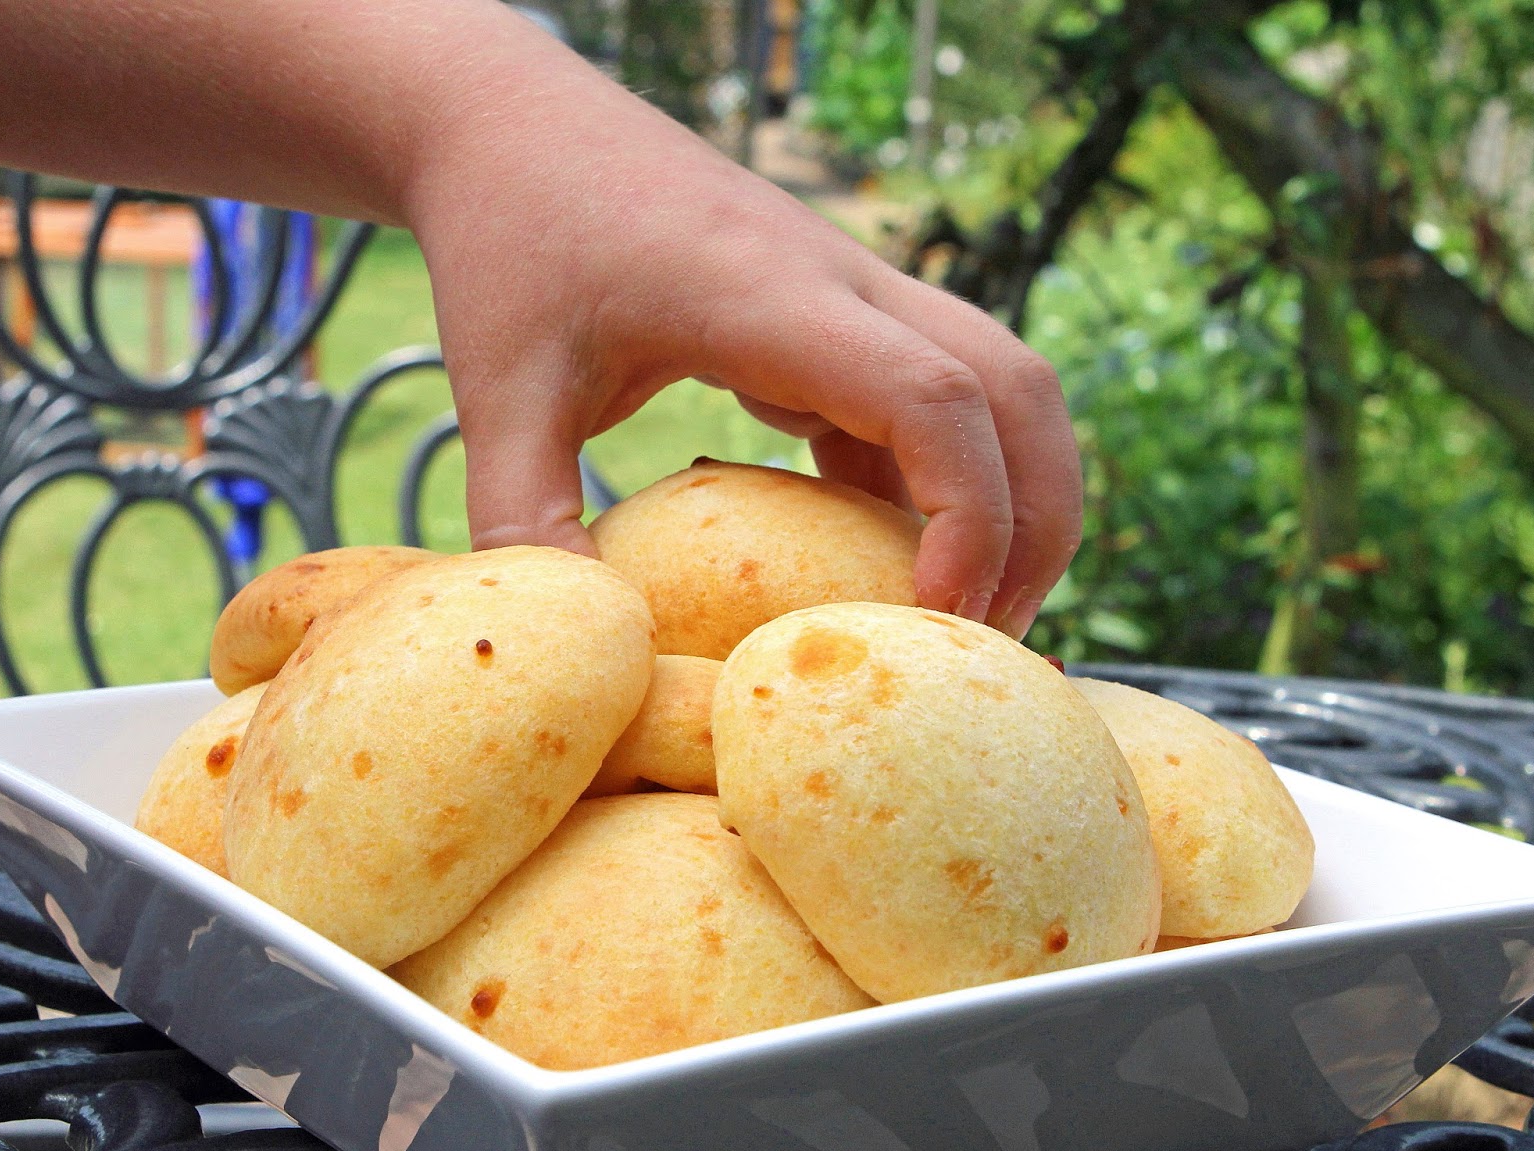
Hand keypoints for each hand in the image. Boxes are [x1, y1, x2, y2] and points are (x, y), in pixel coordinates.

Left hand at [405, 14, 1081, 639]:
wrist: (513, 120)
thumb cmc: (510, 237)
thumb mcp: (500, 388)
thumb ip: (524, 518)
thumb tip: (581, 647)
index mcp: (773, 296)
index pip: (938, 395)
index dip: (972, 516)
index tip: (940, 620)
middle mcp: (841, 285)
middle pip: (1017, 391)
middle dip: (1034, 524)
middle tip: (988, 645)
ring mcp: (846, 294)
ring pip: (994, 389)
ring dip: (1005, 501)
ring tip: (957, 619)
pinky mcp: (828, 316)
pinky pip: (922, 400)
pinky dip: (931, 484)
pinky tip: (881, 562)